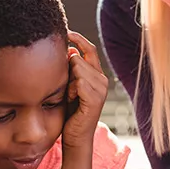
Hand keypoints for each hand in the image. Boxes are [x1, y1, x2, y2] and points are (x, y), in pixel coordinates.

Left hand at [63, 31, 107, 148]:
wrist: (75, 136)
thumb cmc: (70, 112)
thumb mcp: (69, 86)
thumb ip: (71, 69)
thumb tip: (69, 50)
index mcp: (97, 75)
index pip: (90, 49)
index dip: (78, 39)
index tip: (66, 32)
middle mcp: (102, 80)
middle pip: (78, 57)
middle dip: (67, 70)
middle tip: (67, 89)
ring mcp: (101, 89)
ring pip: (78, 68)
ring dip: (68, 81)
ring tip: (69, 96)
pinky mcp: (95, 99)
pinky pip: (79, 82)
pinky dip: (71, 90)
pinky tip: (71, 100)